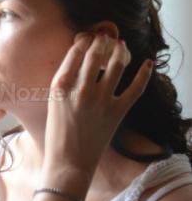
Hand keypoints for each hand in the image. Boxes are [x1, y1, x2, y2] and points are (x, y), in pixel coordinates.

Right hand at [42, 33, 151, 192]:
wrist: (68, 163)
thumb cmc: (57, 134)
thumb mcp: (53, 103)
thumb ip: (65, 83)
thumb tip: (80, 62)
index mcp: (60, 86)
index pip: (76, 53)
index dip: (85, 40)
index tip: (89, 36)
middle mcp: (82, 90)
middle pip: (96, 55)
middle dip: (102, 41)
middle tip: (105, 36)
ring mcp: (101, 101)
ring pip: (117, 65)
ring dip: (121, 51)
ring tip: (121, 45)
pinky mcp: (117, 112)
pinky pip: (135, 88)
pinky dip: (144, 74)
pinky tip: (148, 63)